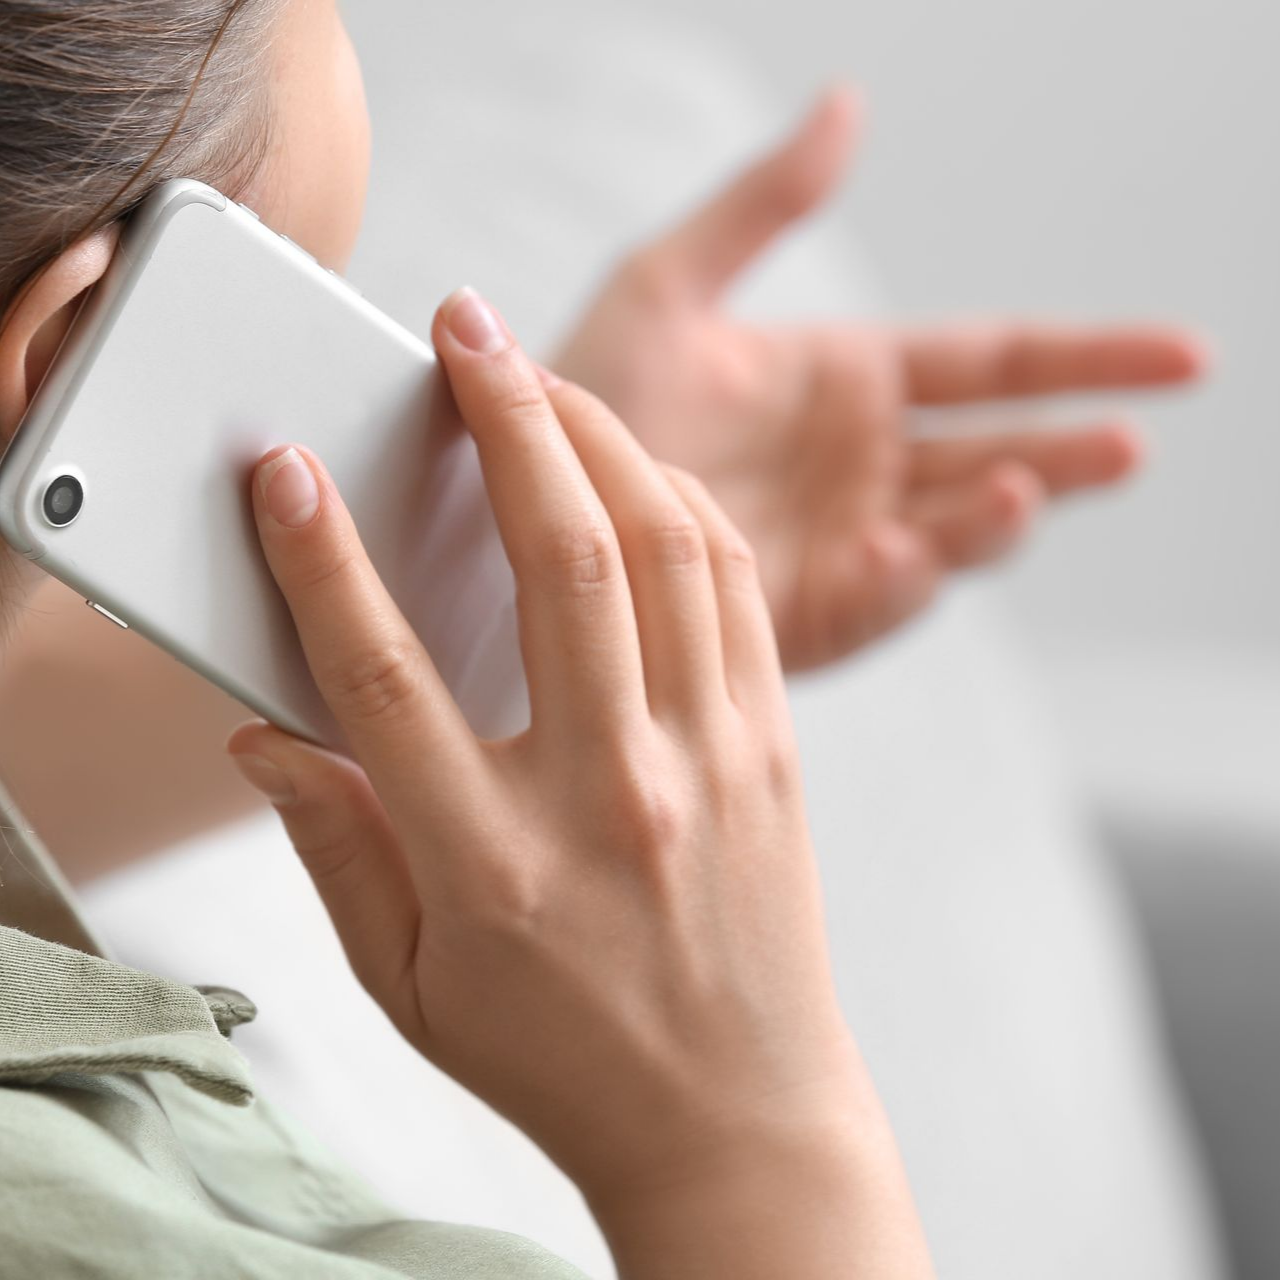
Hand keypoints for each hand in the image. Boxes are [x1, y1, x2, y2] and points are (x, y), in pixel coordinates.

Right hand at [227, 289, 932, 1276]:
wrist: (735, 1118)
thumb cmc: (561, 1057)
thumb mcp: (408, 985)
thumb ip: (333, 850)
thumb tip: (262, 736)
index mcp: (493, 864)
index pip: (384, 680)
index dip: (321, 562)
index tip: (287, 472)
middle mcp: (612, 793)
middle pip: (560, 561)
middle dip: (506, 417)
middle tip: (465, 327)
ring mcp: (710, 762)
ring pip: (668, 547)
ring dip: (605, 436)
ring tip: (548, 379)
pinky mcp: (775, 748)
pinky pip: (738, 589)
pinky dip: (682, 504)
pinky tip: (636, 469)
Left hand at [549, 86, 1207, 669]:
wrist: (505, 499)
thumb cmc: (578, 389)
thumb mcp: (670, 286)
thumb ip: (762, 208)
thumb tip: (848, 105)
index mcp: (847, 382)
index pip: (990, 363)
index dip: (1085, 357)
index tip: (1182, 358)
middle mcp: (857, 464)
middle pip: (995, 451)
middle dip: (1068, 447)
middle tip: (1133, 437)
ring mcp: (835, 539)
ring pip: (950, 530)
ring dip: (999, 513)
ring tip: (1027, 483)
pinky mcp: (795, 612)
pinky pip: (871, 596)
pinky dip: (904, 576)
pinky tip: (913, 547)